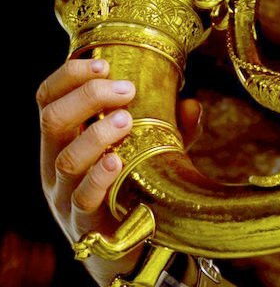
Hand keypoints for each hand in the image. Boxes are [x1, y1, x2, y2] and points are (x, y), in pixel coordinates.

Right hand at [37, 58, 201, 284]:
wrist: (132, 257)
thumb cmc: (134, 195)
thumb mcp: (152, 155)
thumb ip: (170, 129)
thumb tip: (190, 101)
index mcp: (65, 144)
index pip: (47, 101)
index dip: (68, 77)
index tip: (102, 63)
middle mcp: (56, 168)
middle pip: (52, 123)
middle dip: (85, 98)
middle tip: (124, 89)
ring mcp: (67, 199)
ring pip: (65, 160)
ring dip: (95, 135)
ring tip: (123, 119)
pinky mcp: (86, 227)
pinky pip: (84, 200)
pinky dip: (99, 178)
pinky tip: (117, 161)